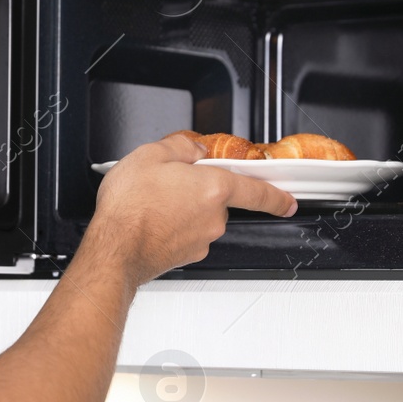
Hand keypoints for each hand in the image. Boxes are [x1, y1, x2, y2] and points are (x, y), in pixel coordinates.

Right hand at [87, 134, 296, 283]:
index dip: (277, 196)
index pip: (257, 191)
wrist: (114, 249)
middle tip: (169, 183)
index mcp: (213, 187)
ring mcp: (200, 240)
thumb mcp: (150, 155)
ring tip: (152, 203)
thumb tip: (193, 147)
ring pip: (200, 218)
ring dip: (183, 209)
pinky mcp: (186, 255)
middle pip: (218, 200)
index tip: (288, 201)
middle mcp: (213, 217)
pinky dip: (173, 227)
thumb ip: (180, 145)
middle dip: (198, 191)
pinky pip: (186, 235)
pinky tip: (151, 220)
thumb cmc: (131, 206)